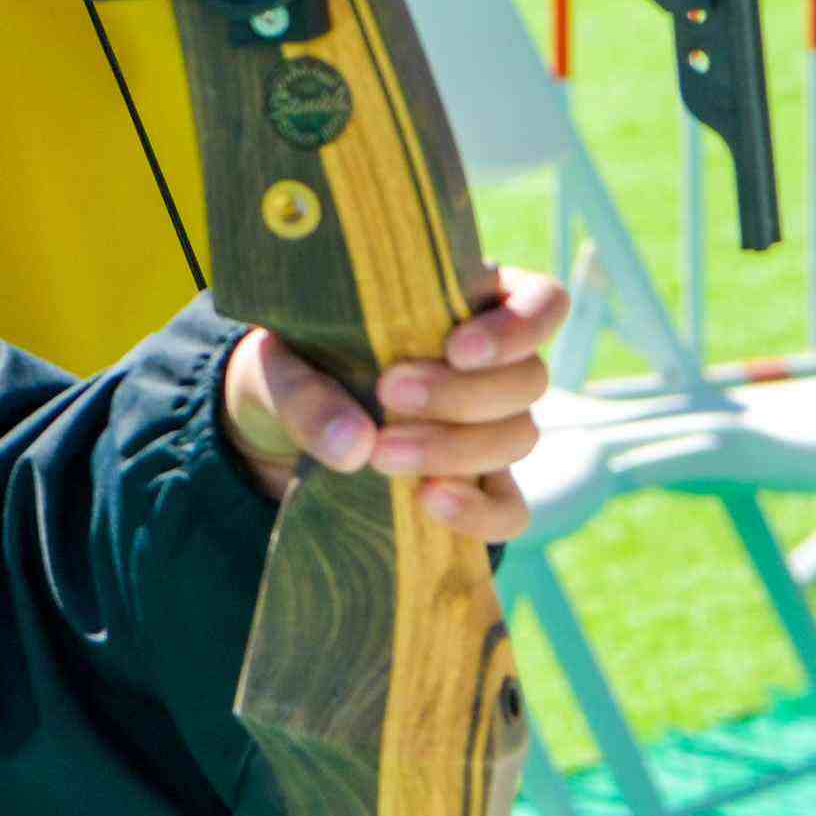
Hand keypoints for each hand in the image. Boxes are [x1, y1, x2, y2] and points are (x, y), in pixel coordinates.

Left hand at [219, 271, 568, 546]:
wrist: (273, 429)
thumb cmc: (290, 368)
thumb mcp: (278, 364)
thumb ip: (306, 393)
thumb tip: (354, 444)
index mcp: (465, 304)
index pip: (541, 303)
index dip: (520, 326)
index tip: (457, 348)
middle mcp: (491, 365)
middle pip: (529, 379)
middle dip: (463, 395)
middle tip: (389, 395)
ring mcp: (488, 428)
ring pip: (519, 437)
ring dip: (458, 449)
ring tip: (383, 455)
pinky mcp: (476, 487)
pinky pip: (510, 508)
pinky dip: (480, 512)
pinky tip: (429, 504)